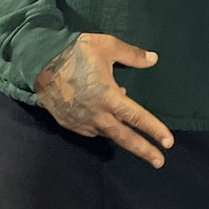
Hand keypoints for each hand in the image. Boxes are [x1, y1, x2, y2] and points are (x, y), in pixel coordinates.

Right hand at [34, 33, 173, 167]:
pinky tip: (107, 120)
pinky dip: (103, 128)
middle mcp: (97, 115)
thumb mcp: (108, 46)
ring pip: (107, 134)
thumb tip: (154, 59)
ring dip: (122, 137)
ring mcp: (81, 121)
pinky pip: (91, 130)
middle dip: (143, 150)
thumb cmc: (76, 51)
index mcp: (109, 97)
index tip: (168, 142)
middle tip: (159, 162)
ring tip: (134, 134)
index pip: (137, 117)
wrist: (40, 61)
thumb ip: (132, 55)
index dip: (154, 129)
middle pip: (124, 138)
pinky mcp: (69, 123)